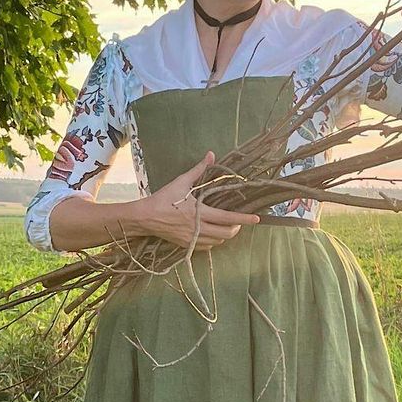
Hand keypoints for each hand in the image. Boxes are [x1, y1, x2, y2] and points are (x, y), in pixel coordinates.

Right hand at [139, 149, 261, 248]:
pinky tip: (212, 234)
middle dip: (236, 229)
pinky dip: (213, 241)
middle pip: (225, 234)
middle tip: (238, 222)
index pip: (227, 218)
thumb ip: (198, 170)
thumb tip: (211, 154)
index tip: (257, 219)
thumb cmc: (163, 198)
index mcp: (199, 212)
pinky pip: (205, 247)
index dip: (244, 219)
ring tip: (226, 227)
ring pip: (217, 242)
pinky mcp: (185, 245)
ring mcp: (192, 239)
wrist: (144, 218)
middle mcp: (197, 228)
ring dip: (224, 235)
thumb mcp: (181, 182)